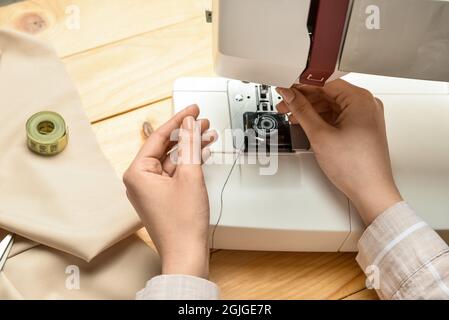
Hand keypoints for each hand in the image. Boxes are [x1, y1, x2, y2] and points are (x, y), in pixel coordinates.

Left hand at [123, 105, 216, 278]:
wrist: (186, 254)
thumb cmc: (182, 224)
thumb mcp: (190, 176)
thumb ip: (190, 145)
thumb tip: (189, 124)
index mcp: (137, 172)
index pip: (158, 137)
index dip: (179, 120)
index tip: (192, 109)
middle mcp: (139, 180)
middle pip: (165, 147)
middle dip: (186, 134)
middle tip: (202, 121)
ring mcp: (150, 189)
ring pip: (171, 159)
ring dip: (190, 147)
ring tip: (208, 135)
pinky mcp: (161, 196)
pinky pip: (174, 172)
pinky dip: (189, 163)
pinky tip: (203, 153)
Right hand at [276, 80, 401, 224]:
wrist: (371, 191)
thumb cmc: (356, 167)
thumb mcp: (320, 135)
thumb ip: (302, 111)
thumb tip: (290, 95)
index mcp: (360, 99)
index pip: (325, 82)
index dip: (302, 85)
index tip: (286, 87)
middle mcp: (366, 104)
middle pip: (328, 93)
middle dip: (304, 99)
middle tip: (284, 103)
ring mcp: (365, 116)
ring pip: (331, 105)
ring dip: (310, 110)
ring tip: (292, 115)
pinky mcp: (361, 127)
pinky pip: (337, 116)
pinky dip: (321, 119)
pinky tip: (307, 124)